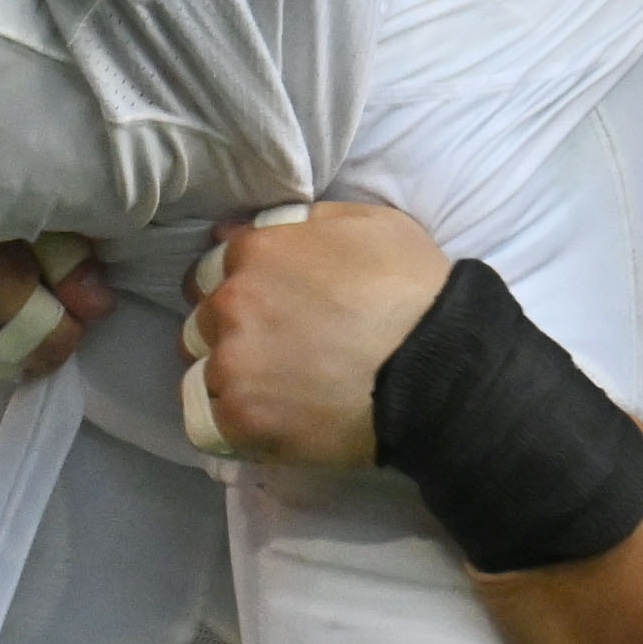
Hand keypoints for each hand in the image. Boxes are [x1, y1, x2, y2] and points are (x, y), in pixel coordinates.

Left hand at [176, 201, 451, 463]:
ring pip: (201, 366)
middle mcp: (231, 302)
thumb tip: (241, 227)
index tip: (269, 307)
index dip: (239, 287)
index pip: (213, 268)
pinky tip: (261, 419)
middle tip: (274, 348)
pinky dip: (227, 422)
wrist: (441, 369)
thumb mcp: (367, 223)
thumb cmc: (415, 290)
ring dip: (227, 374)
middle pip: (203, 317)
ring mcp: (231, 363)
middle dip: (228, 329)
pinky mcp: (240, 418)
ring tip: (273, 387)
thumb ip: (299, 222)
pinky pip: (204, 421)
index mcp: (255, 251)